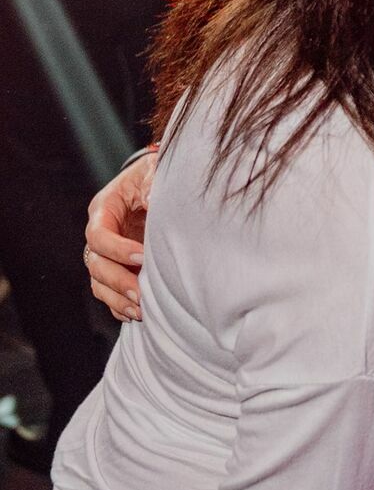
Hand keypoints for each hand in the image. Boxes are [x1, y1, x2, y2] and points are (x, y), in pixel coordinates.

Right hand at [85, 154, 155, 320]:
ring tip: (141, 310)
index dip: (116, 249)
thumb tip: (158, 204)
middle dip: (117, 281)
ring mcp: (108, 253)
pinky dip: (120, 307)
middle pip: (95, 263)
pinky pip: (109, 294)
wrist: (163, 181)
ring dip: (118, 299)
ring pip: (99, 283)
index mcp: (105, 208)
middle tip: (141, 293)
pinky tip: (137, 315)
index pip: (98, 234)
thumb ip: (154, 188)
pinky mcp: (118, 267)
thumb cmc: (158, 175)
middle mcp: (102, 232)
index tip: (142, 257)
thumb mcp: (156, 174)